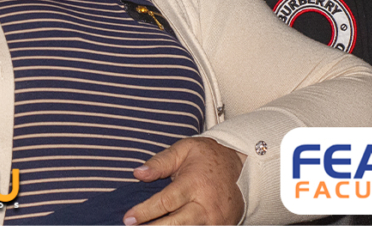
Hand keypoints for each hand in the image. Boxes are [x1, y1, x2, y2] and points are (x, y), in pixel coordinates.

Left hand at [124, 137, 244, 225]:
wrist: (243, 166)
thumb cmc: (208, 157)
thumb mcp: (183, 150)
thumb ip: (160, 162)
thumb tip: (138, 173)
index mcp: (194, 183)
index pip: (165, 202)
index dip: (145, 212)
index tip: (128, 218)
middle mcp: (205, 205)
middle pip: (176, 224)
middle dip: (153, 229)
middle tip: (131, 230)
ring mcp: (216, 220)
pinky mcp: (223, 227)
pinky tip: (167, 230)